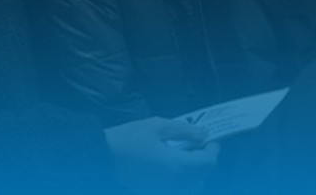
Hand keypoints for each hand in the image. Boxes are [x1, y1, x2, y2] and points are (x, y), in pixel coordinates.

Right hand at [104, 117, 219, 194]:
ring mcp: (164, 190)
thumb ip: (184, 130)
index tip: (211, 140)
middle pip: (202, 176)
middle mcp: (174, 183)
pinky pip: (177, 189)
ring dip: (196, 173)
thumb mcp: (157, 126)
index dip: (213, 150)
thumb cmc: (127, 138)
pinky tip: (173, 166)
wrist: (101, 156)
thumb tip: (203, 134)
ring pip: (192, 187)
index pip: (208, 162)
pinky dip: (183, 180)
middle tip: (199, 145)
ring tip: (187, 157)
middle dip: (206, 160)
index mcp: (176, 165)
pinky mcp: (154, 191)